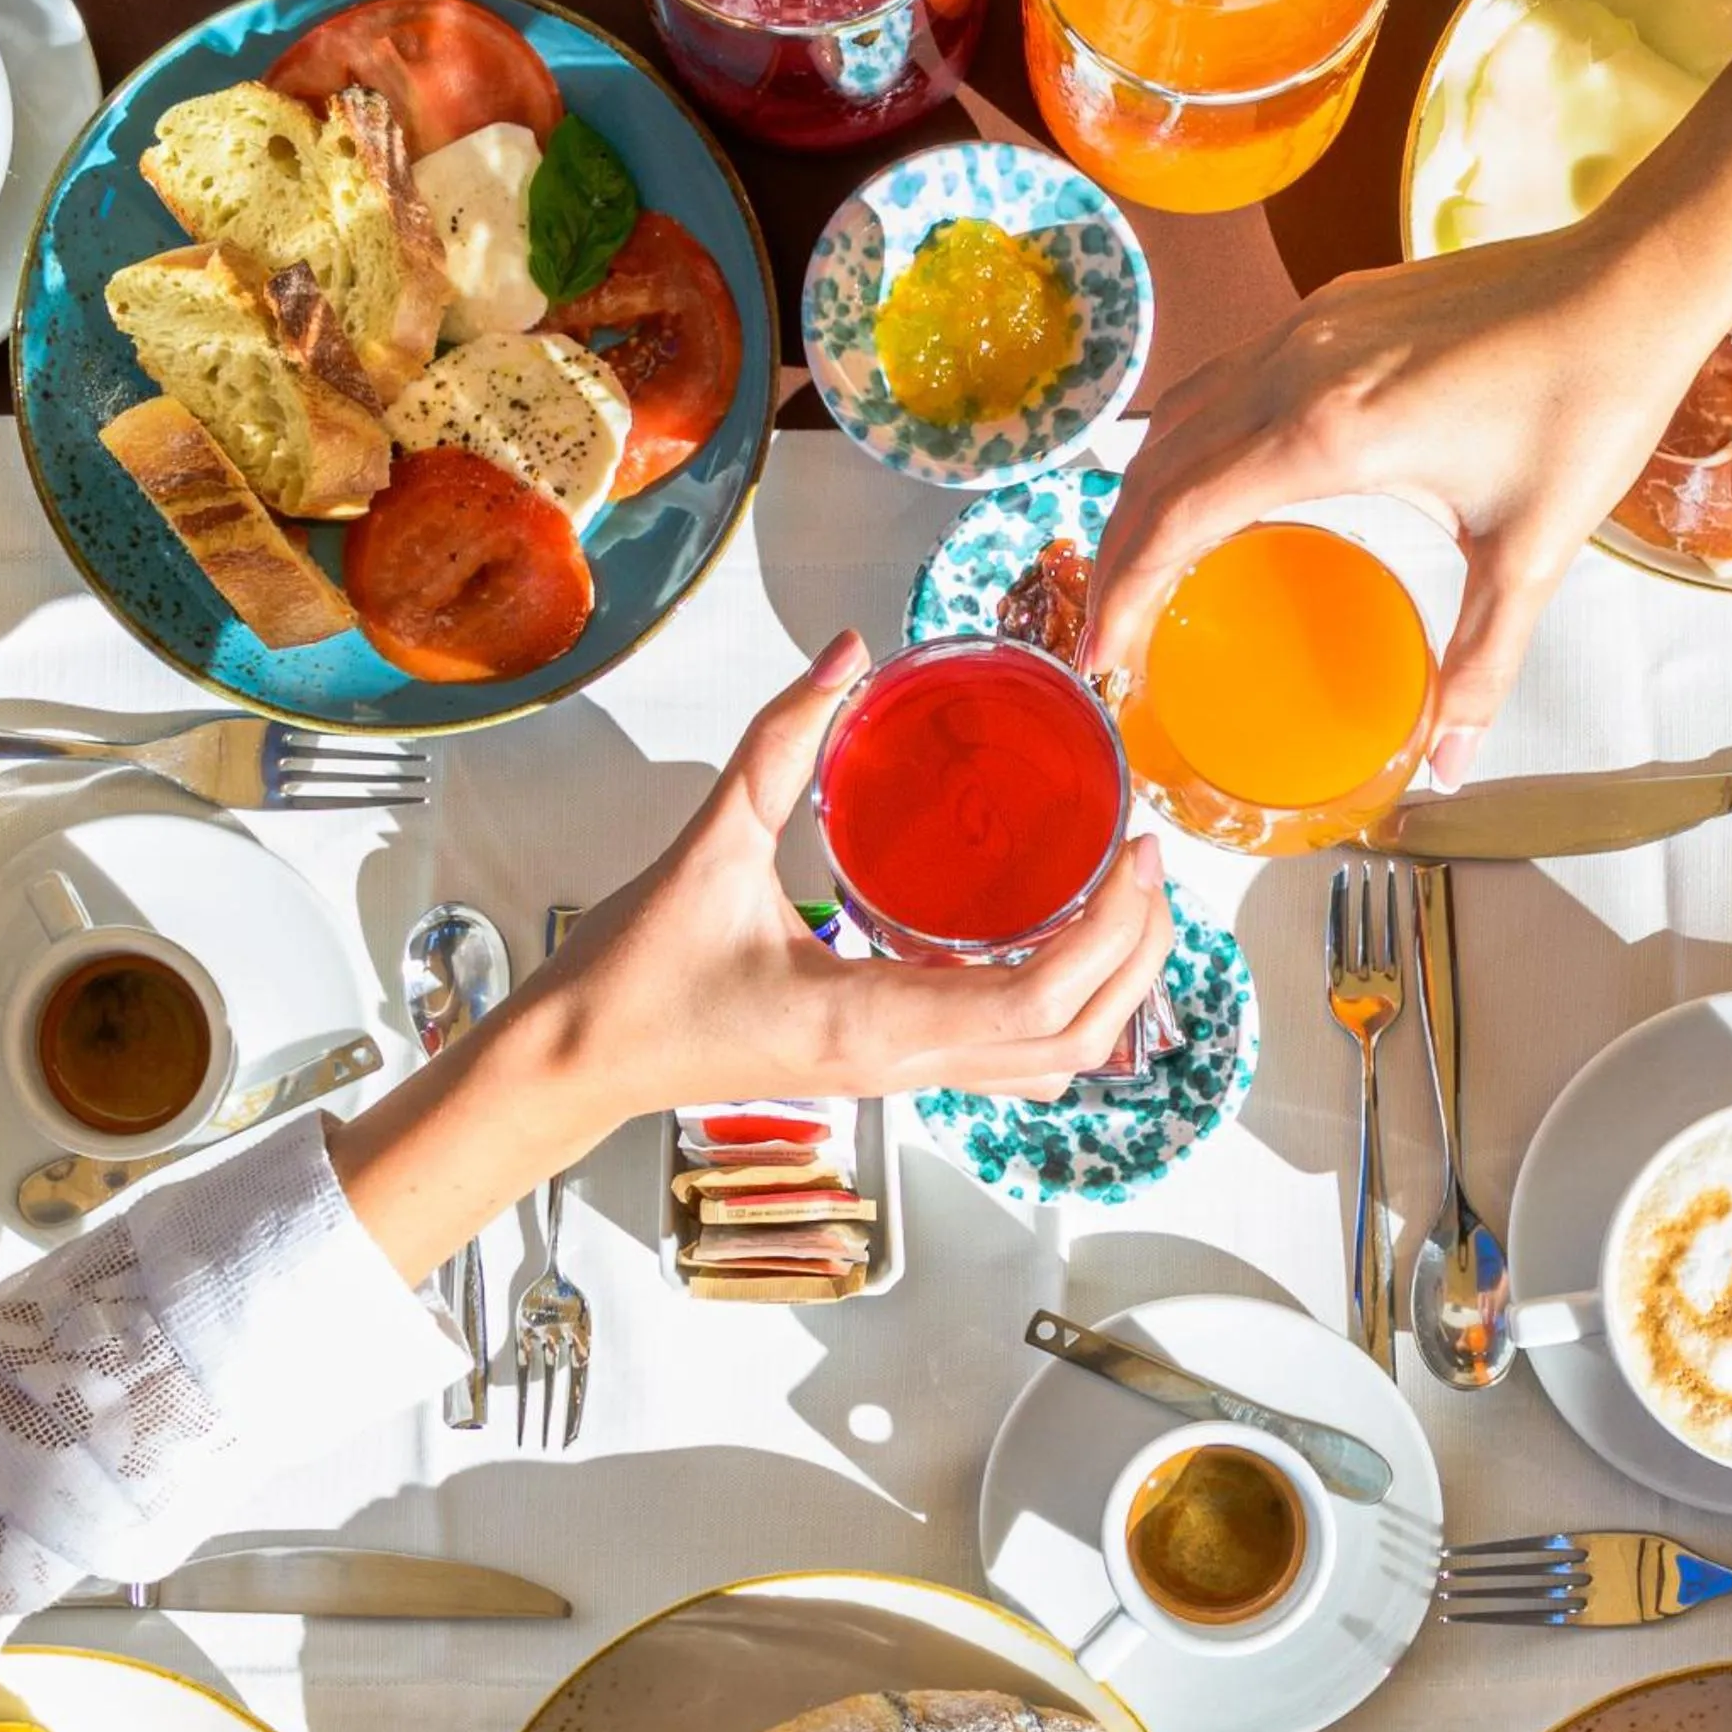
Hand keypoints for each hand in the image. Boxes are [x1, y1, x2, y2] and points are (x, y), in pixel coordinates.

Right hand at [333, 634, 1169, 1280]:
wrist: (582, 1060)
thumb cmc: (635, 977)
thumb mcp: (709, 844)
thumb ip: (781, 743)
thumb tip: (846, 653)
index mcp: (870, 1019)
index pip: (1034, 999)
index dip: (1111, 929)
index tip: (1135, 849)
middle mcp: (903, 1062)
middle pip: (1073, 1042)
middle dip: (1139, 955)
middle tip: (1150, 860)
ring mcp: (902, 1077)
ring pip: (1052, 1065)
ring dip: (1113, 992)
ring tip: (1127, 901)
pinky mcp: (892, 1069)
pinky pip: (1009, 1061)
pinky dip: (1063, 1011)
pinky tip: (1062, 941)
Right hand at [1085, 218, 1726, 785]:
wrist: (1636, 280)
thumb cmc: (1588, 402)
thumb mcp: (1532, 555)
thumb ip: (1480, 665)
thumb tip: (1448, 762)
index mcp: (1330, 432)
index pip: (1180, 516)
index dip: (1126, 590)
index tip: (1101, 653)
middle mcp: (1296, 370)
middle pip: (1157, 469)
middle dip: (1115, 557)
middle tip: (1101, 634)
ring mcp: (1306, 331)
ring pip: (1180, 418)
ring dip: (1142, 496)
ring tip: (1134, 569)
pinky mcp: (1329, 312)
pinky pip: (1223, 383)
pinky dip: (1186, 445)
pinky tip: (1201, 487)